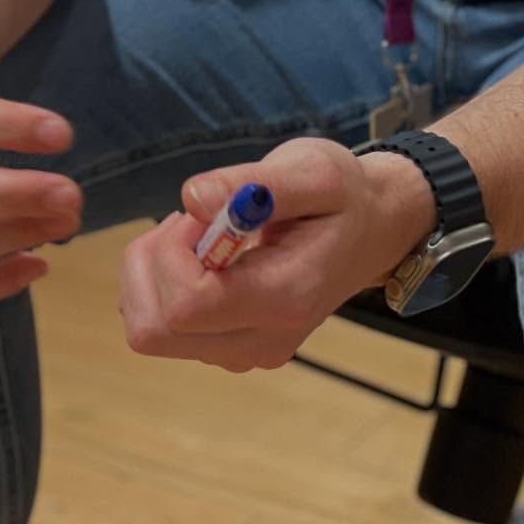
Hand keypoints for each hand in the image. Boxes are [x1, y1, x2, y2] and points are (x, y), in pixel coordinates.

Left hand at [118, 137, 435, 372]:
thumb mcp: (313, 171)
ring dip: (156, 270)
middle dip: (151, 264)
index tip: (200, 214)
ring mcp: (242, 352)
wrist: (373, 231)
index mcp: (283, 299)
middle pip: (153, 331)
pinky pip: (165, 326)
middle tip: (193, 221)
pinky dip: (165, 283)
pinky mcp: (230, 348)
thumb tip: (191, 197)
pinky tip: (204, 253)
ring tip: (204, 231)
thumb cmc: (345, 196)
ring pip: (150, 329)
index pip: (185, 306)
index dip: (172, 253)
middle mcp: (259, 341)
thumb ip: (250, 182)